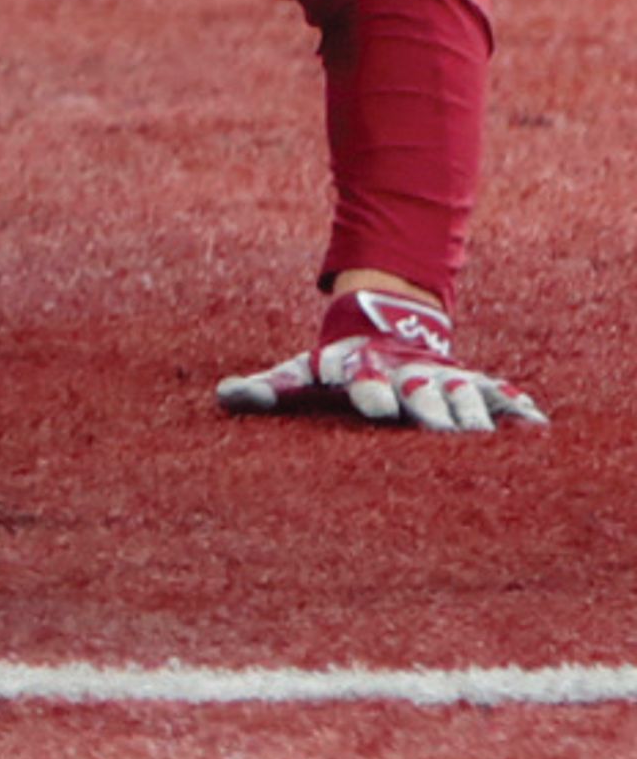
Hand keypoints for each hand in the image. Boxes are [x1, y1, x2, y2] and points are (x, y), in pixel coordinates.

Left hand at [217, 286, 545, 433]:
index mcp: (362, 370)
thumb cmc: (336, 364)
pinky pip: (499, 394)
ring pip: (461, 393)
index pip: (366, 382)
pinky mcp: (471, 381)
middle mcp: (405, 373)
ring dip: (472, 411)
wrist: (382, 324)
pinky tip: (536, 426)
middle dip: (429, 407)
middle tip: (439, 428)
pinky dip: (517, 408)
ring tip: (482, 434)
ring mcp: (440, 375)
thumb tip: (223, 396)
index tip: (375, 407)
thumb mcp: (301, 373)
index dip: (371, 392)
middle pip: (420, 390)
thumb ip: (265, 389)